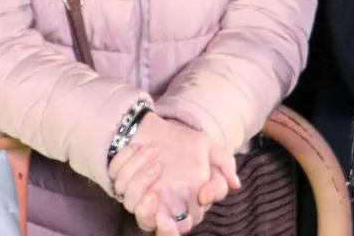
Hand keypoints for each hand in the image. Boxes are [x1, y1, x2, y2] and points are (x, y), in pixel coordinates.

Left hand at [117, 134, 236, 234]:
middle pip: (152, 225)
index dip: (170, 229)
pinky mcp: (122, 181)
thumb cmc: (186, 144)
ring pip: (133, 204)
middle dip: (150, 215)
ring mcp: (138, 195)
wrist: (158, 127)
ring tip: (154, 160)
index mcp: (182, 205)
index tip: (170, 216)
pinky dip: (127, 165)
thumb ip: (224, 167)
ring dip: (140, 181)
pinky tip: (137, 150)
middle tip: (153, 197)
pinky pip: (119, 182)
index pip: (179, 228)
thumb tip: (234, 185)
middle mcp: (159, 206)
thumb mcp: (209, 150)